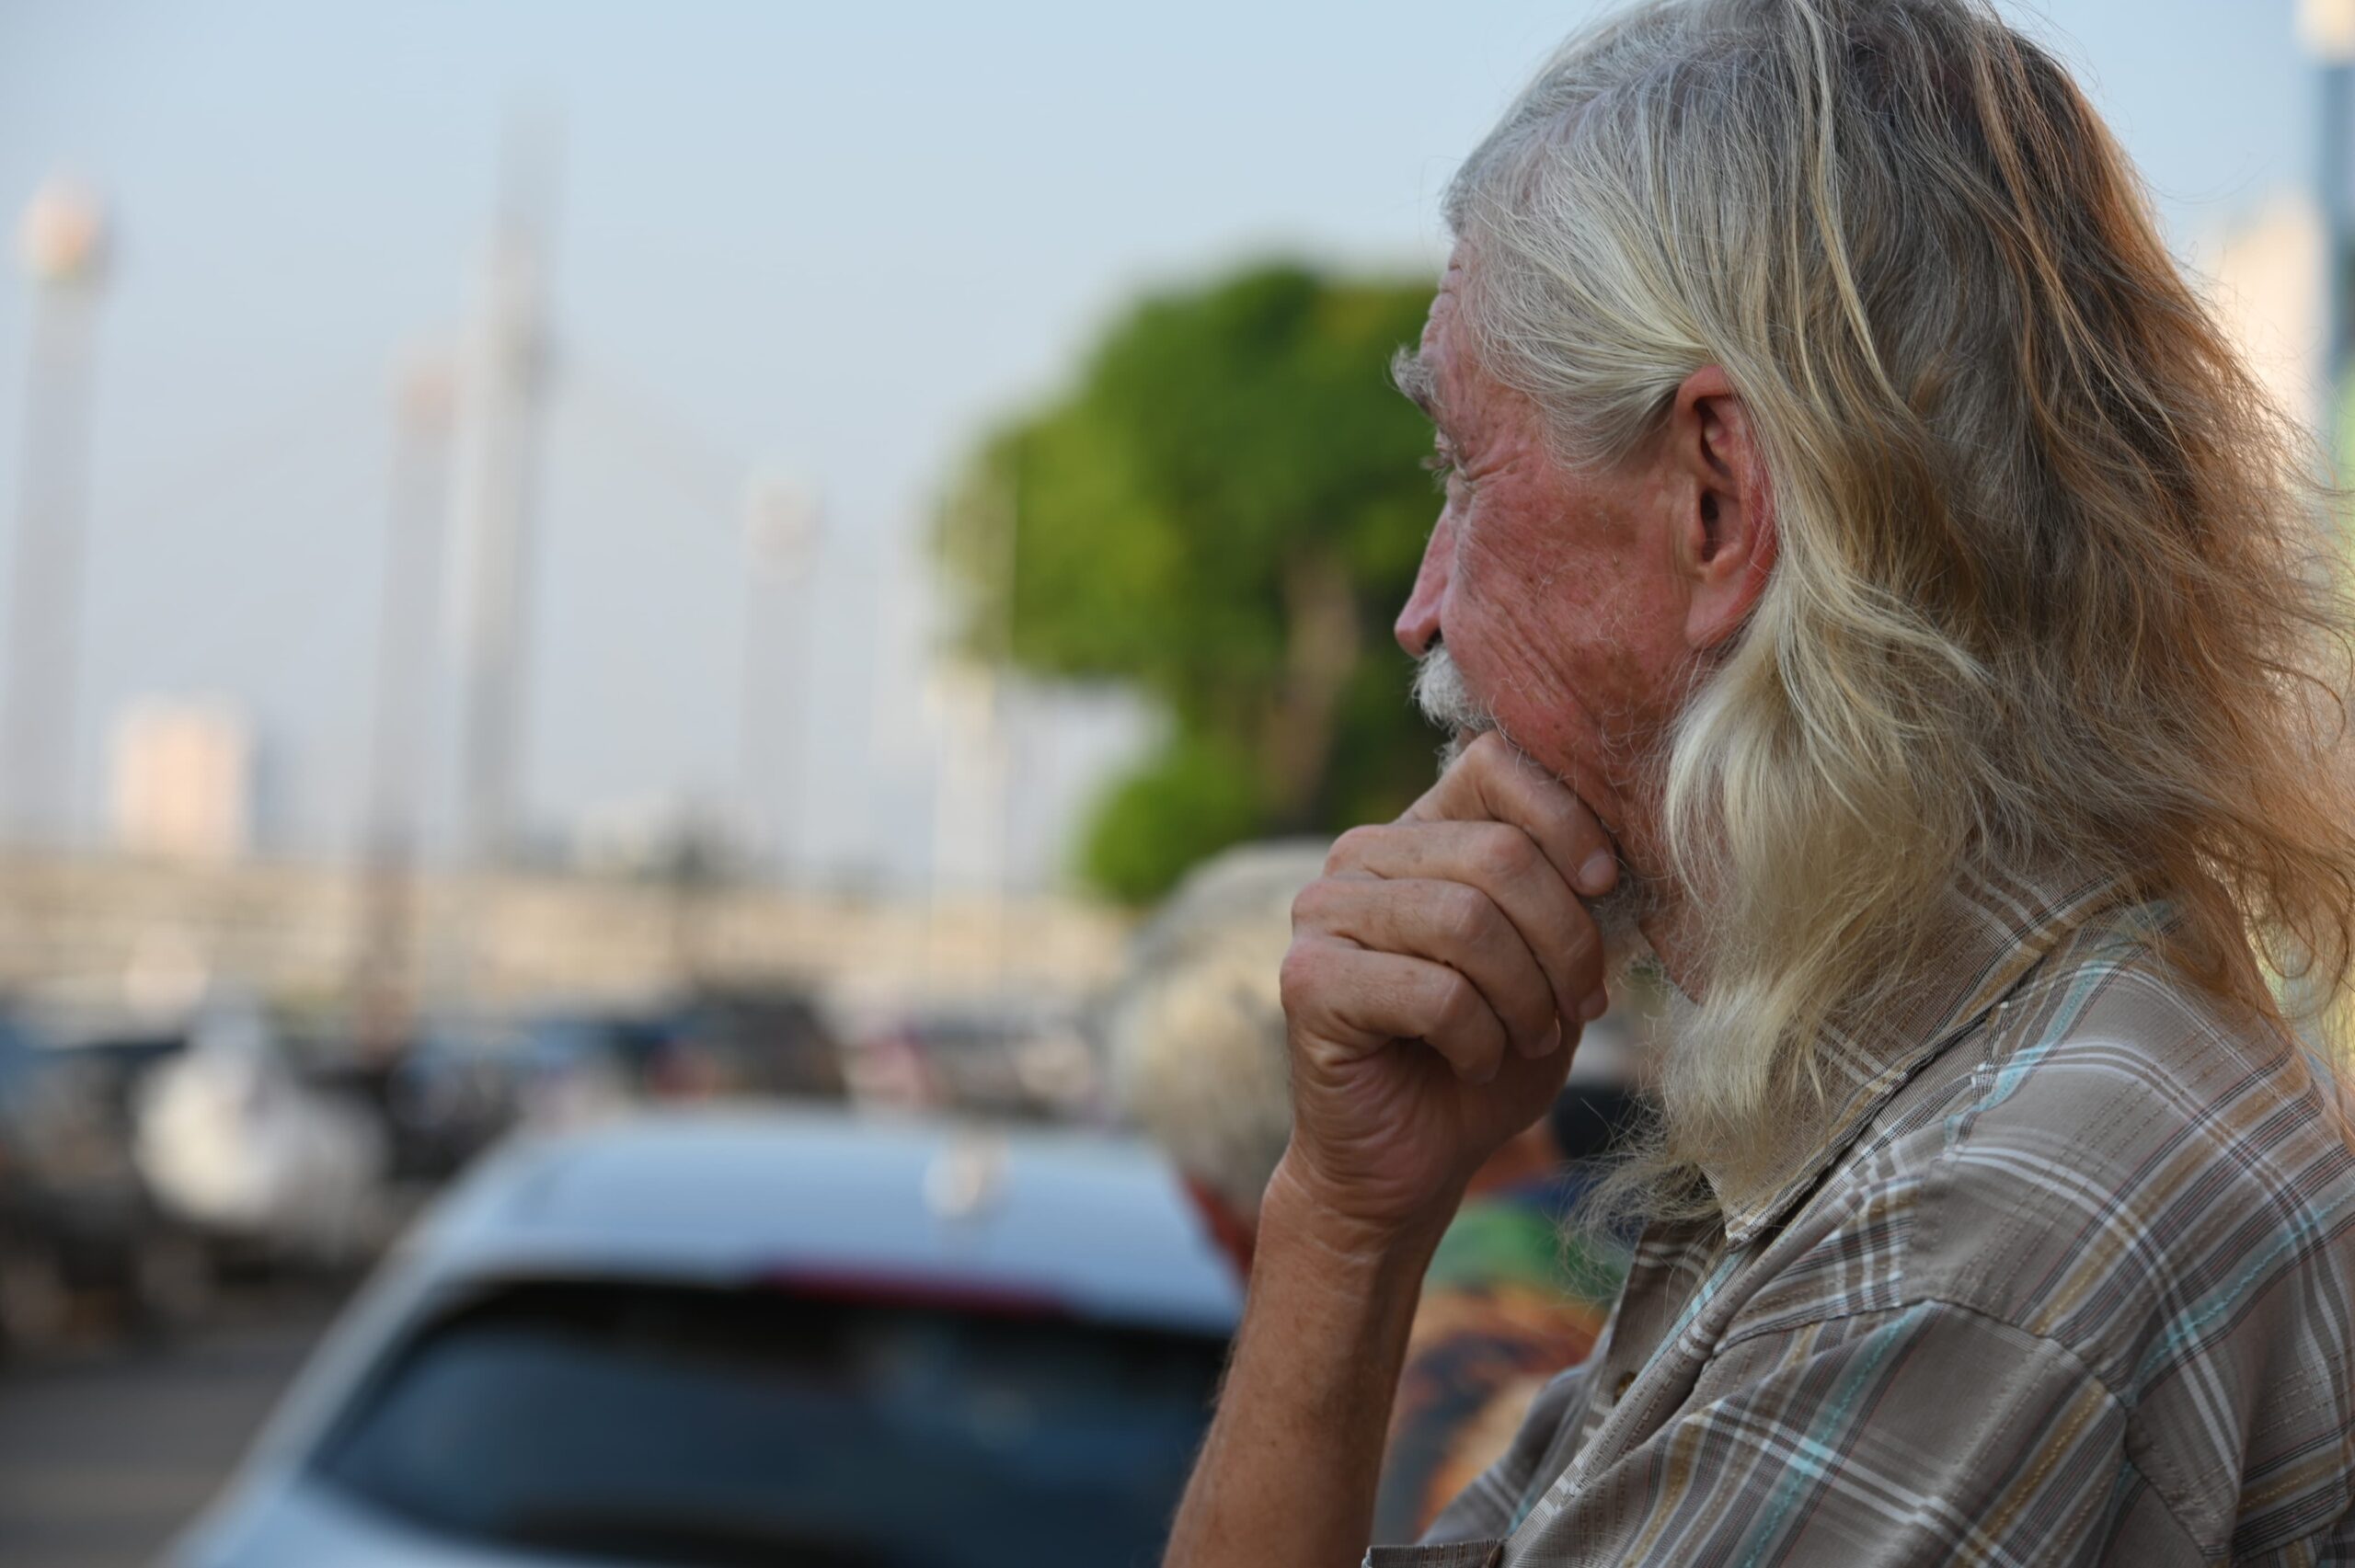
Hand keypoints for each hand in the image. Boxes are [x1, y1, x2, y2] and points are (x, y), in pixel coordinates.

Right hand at [1275, 732, 1616, 1239]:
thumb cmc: (1489, 1056)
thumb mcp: (1549, 962)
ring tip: (1527, 1037)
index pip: (1494, 764)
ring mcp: (1322, 913)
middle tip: (1577, 1005)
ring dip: (1525, 998)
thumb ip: (1567, 894)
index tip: (1604, 885)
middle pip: (1497, 854)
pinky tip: (1473, 1061)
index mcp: (1420, 831)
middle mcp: (1360, 856)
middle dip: (1563, 941)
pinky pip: (1433, 991)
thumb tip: (1619, 854)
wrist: (1409, 1162)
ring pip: (1466, 921)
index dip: (1566, 820)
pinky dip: (1479, 1039)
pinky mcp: (1307, 981)